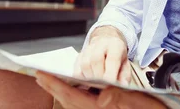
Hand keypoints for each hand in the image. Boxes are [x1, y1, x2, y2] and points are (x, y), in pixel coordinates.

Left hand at [36, 71, 165, 108]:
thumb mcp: (139, 100)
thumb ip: (119, 98)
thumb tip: (103, 96)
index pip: (73, 97)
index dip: (55, 85)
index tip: (41, 74)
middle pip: (70, 102)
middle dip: (54, 89)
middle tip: (40, 76)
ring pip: (74, 105)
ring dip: (61, 93)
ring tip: (50, 81)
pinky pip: (83, 106)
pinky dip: (73, 97)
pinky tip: (70, 90)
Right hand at [74, 26, 131, 84]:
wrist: (107, 41)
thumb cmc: (117, 55)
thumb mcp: (126, 64)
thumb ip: (124, 76)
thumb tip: (122, 86)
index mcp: (115, 45)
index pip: (112, 59)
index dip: (110, 74)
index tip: (110, 85)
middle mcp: (101, 44)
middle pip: (96, 60)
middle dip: (99, 77)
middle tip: (103, 87)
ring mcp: (88, 48)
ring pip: (85, 64)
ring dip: (90, 78)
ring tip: (96, 85)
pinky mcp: (79, 55)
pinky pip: (77, 69)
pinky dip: (82, 78)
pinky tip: (88, 82)